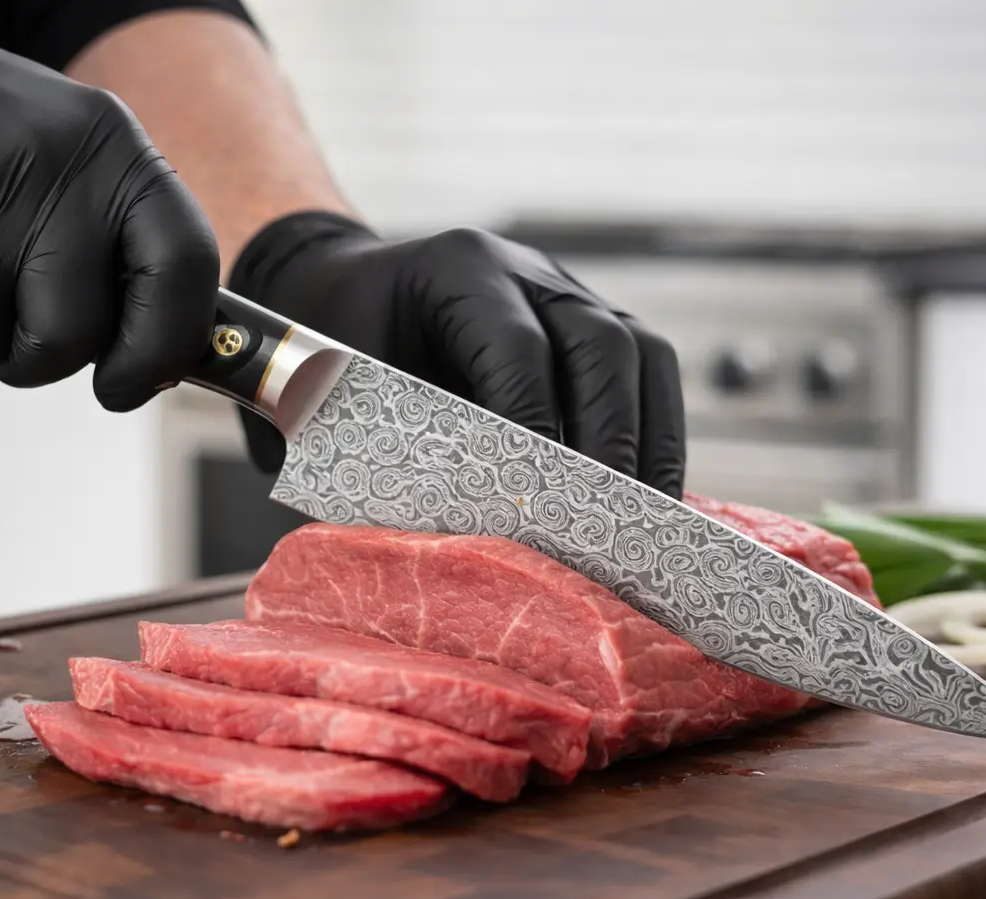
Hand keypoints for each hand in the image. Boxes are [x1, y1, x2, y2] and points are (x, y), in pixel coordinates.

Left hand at [228, 213, 686, 495]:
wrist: (343, 293)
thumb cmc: (331, 350)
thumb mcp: (333, 389)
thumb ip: (378, 451)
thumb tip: (439, 540)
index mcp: (457, 270)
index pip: (516, 346)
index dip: (533, 421)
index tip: (534, 497)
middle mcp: (526, 270)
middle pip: (601, 342)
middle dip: (609, 436)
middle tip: (602, 519)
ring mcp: (569, 295)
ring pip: (641, 354)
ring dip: (648, 439)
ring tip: (639, 518)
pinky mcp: (594, 328)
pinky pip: (648, 375)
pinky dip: (654, 435)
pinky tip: (641, 496)